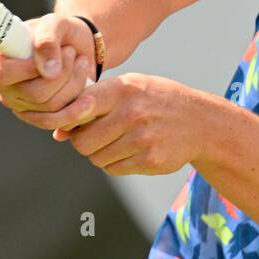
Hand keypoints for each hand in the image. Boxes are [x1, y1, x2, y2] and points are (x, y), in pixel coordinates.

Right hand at [0, 13, 96, 115]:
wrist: (78, 48)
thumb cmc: (61, 32)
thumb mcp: (56, 23)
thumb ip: (48, 39)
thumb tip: (49, 72)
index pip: (2, 73)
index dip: (30, 68)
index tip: (57, 51)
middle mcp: (3, 83)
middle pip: (32, 93)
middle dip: (63, 72)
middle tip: (72, 52)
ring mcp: (18, 103)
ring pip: (49, 106)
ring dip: (74, 83)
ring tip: (80, 63)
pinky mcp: (36, 116)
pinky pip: (54, 122)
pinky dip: (75, 111)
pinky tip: (89, 100)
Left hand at [17, 73, 212, 175]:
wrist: (200, 122)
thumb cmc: (156, 101)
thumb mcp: (129, 89)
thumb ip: (94, 103)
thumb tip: (58, 133)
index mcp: (123, 90)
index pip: (79, 107)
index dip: (69, 119)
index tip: (72, 122)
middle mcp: (131, 114)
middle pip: (82, 142)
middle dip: (83, 142)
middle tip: (95, 136)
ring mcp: (141, 139)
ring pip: (96, 158)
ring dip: (100, 154)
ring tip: (117, 141)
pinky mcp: (149, 160)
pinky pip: (114, 169)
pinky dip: (116, 163)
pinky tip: (130, 150)